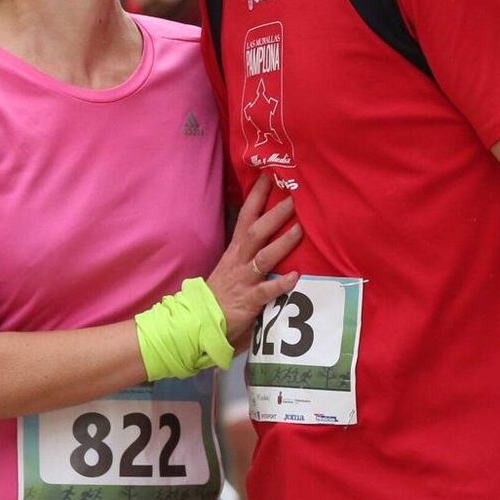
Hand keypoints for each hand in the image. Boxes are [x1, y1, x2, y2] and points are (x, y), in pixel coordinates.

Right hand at [209, 173, 302, 343]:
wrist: (199, 322)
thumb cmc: (220, 293)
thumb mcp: (231, 265)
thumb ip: (249, 252)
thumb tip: (271, 230)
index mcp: (235, 250)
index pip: (245, 216)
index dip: (256, 197)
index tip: (269, 177)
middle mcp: (239, 260)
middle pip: (256, 231)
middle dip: (274, 215)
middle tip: (293, 199)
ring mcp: (244, 280)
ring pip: (264, 257)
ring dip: (283, 243)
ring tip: (300, 230)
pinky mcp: (249, 300)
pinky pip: (266, 290)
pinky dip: (281, 283)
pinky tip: (296, 276)